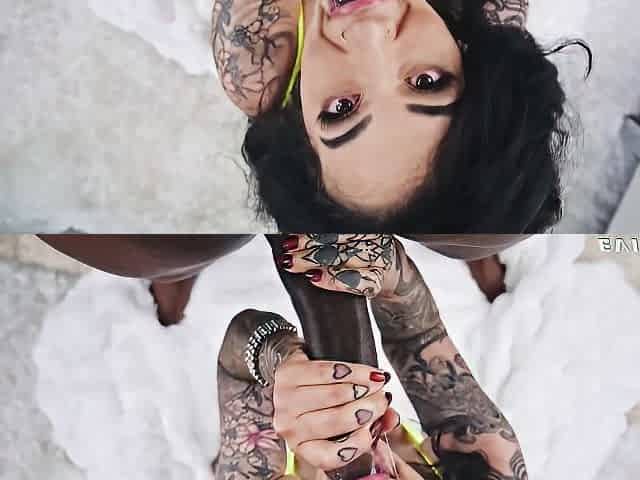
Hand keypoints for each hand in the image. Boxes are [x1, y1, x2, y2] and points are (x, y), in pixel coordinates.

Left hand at [272, 350, 398, 470]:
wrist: (291, 374)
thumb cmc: (315, 401)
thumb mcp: (340, 418)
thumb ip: (369, 423)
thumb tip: (391, 418)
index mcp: (303, 446)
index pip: (329, 455)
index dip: (357, 443)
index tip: (374, 428)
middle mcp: (290, 427)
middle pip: (335, 421)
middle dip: (367, 408)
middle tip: (382, 399)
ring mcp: (285, 400)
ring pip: (331, 395)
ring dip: (361, 387)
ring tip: (376, 383)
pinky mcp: (287, 374)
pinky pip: (324, 372)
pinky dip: (350, 371)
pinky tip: (362, 371)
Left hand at [278, 234, 402, 297]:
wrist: (393, 276)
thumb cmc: (362, 254)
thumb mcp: (350, 238)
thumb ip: (328, 233)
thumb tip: (290, 232)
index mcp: (365, 222)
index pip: (335, 224)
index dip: (311, 230)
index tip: (289, 237)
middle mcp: (375, 237)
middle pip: (338, 239)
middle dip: (308, 247)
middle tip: (286, 254)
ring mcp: (379, 258)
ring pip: (345, 257)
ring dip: (316, 261)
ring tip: (294, 265)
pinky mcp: (379, 280)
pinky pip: (358, 281)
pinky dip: (334, 280)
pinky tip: (316, 279)